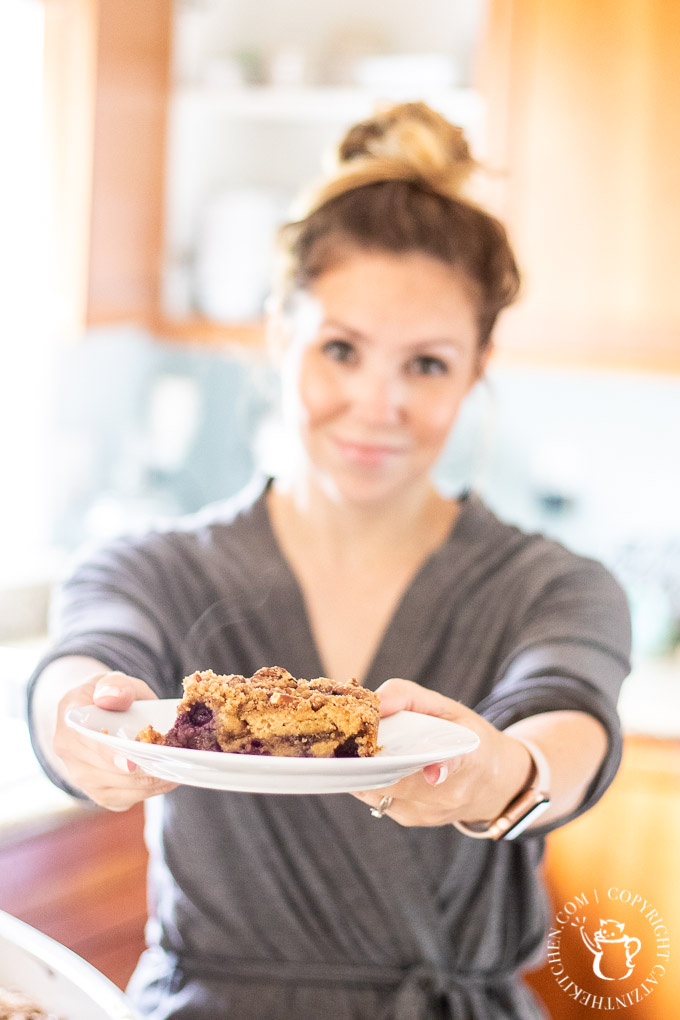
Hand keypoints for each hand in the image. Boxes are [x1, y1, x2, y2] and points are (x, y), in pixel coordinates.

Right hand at [53, 671, 176, 810]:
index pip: (86, 742)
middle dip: (145, 765)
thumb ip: (116, 685)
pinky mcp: (102, 795)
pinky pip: (132, 797)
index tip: (131, 764)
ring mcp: (84, 779)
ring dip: (154, 778)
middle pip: (111, 771)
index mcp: (70, 721)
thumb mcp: (113, 681)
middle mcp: (70, 756)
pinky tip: (169, 773)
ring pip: (126, 787)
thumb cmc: (109, 696)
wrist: (95, 716)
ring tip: (178, 763)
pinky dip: (154, 787)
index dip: (109, 755)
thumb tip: (113, 697)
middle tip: (176, 757)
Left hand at [353, 677, 531, 827]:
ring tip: (362, 746)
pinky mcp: (411, 820)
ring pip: (378, 790)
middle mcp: (449, 794)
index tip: (431, 771)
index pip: (453, 765)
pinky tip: (375, 762)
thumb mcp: (448, 708)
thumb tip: (375, 703)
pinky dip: (370, 778)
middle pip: (397, 779)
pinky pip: (377, 797)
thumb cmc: (468, 738)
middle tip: (352, 736)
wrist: (495, 785)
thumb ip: (409, 696)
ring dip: (365, 768)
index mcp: (470, 760)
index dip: (439, 766)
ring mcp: (429, 812)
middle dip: (370, 758)